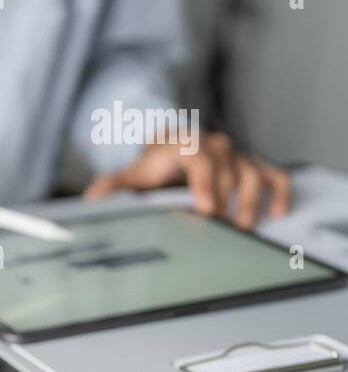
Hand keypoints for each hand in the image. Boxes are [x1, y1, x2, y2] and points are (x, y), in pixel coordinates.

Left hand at [84, 132, 290, 228]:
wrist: (171, 146)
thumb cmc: (154, 164)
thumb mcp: (133, 173)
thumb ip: (115, 185)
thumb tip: (91, 198)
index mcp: (184, 145)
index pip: (198, 158)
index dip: (205, 182)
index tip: (207, 208)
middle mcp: (214, 146)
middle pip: (227, 170)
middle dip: (227, 199)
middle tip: (225, 227)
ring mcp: (236, 156)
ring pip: (251, 172)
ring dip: (251, 200)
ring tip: (246, 226)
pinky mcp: (252, 165)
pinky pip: (273, 175)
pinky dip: (278, 192)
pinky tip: (277, 213)